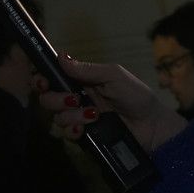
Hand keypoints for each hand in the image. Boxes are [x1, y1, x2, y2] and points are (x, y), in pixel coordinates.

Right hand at [36, 56, 187, 151]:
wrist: (151, 126)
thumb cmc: (136, 96)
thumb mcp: (114, 76)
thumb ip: (87, 69)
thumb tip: (60, 56)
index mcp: (81, 80)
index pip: (53, 76)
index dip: (41, 77)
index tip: (42, 80)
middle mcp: (75, 98)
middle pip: (47, 97)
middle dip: (55, 98)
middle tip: (73, 99)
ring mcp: (78, 118)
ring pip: (56, 116)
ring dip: (71, 115)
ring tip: (93, 115)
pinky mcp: (84, 137)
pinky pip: (66, 134)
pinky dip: (73, 130)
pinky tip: (85, 129)